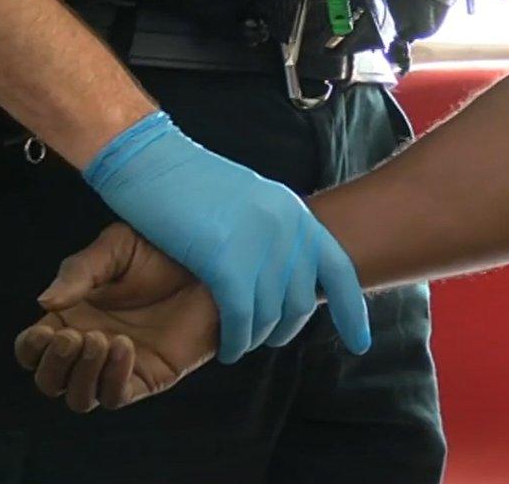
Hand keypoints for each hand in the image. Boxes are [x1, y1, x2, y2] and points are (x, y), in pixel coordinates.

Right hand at [15, 223, 219, 411]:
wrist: (210, 265)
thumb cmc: (160, 252)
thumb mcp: (115, 249)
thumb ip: (78, 272)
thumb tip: (43, 302)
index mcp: (71, 317)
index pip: (32, 350)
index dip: (30, 348)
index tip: (47, 330)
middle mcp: (89, 347)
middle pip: (50, 381)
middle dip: (54, 365)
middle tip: (73, 337)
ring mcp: (117, 366)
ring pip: (79, 398)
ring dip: (81, 375)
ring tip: (101, 339)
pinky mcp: (147, 378)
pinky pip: (116, 396)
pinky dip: (112, 379)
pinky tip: (124, 348)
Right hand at [82, 111, 368, 362]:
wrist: (148, 159)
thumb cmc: (188, 182)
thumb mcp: (251, 202)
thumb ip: (275, 233)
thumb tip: (287, 274)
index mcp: (295, 213)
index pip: (339, 270)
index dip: (352, 312)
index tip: (359, 343)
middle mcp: (287, 228)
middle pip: (302, 302)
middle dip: (285, 330)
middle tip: (266, 339)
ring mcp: (260, 245)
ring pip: (271, 316)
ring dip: (256, 339)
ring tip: (239, 345)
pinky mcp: (227, 262)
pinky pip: (242, 319)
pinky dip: (235, 341)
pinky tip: (226, 348)